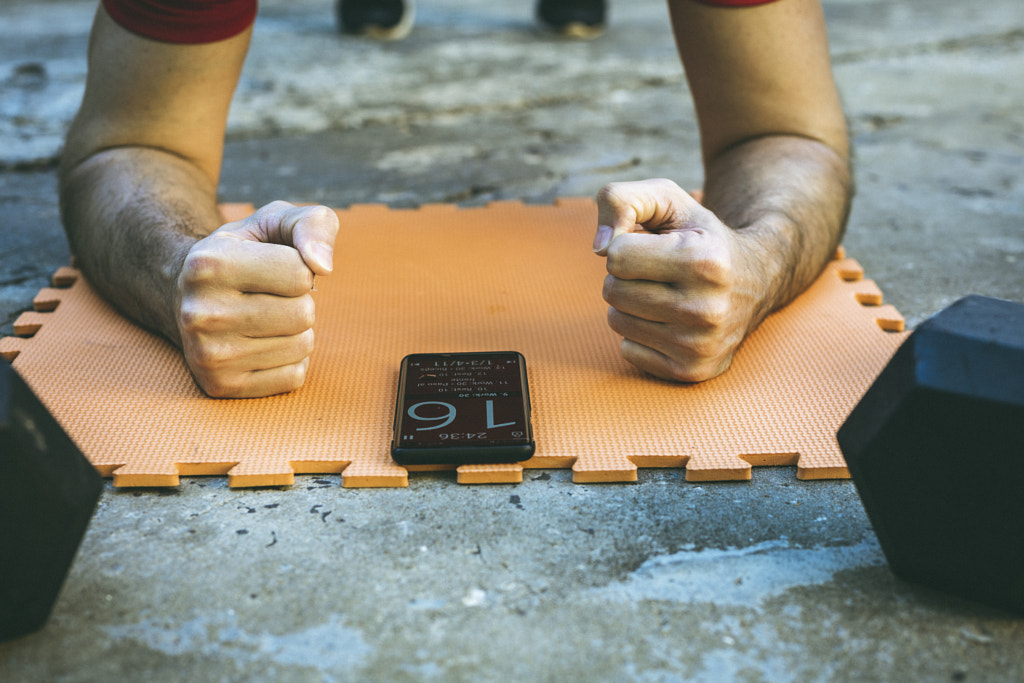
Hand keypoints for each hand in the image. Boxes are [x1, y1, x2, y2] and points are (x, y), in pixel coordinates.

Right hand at [175, 201, 338, 397]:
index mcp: (209, 264)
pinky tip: (260, 343)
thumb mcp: (275, 221)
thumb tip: (323, 266)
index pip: (301, 273)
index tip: (272, 266)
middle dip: (298, 300)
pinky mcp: (221, 386)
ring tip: (262, 317)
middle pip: (303, 313)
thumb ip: (313, 224)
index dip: (299, 267)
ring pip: (302, 346)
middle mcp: (201, 313)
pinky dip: (290, 359)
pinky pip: (294, 376)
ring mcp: (208, 355)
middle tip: (267, 295)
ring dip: (295, 330)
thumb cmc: (247, 251)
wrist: (189, 293)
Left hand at [593, 178, 763, 382]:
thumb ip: (619, 199)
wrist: (757, 279)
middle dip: (625, 276)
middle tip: (658, 271)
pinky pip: (627, 351)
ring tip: (665, 293)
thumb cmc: (699, 235)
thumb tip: (598, 247)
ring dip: (631, 304)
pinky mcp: (692, 371)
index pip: (616, 256)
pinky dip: (640, 334)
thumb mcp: (666, 199)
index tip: (654, 246)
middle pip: (612, 291)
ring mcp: (700, 346)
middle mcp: (706, 309)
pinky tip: (670, 321)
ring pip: (616, 321)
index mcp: (704, 262)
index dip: (626, 245)